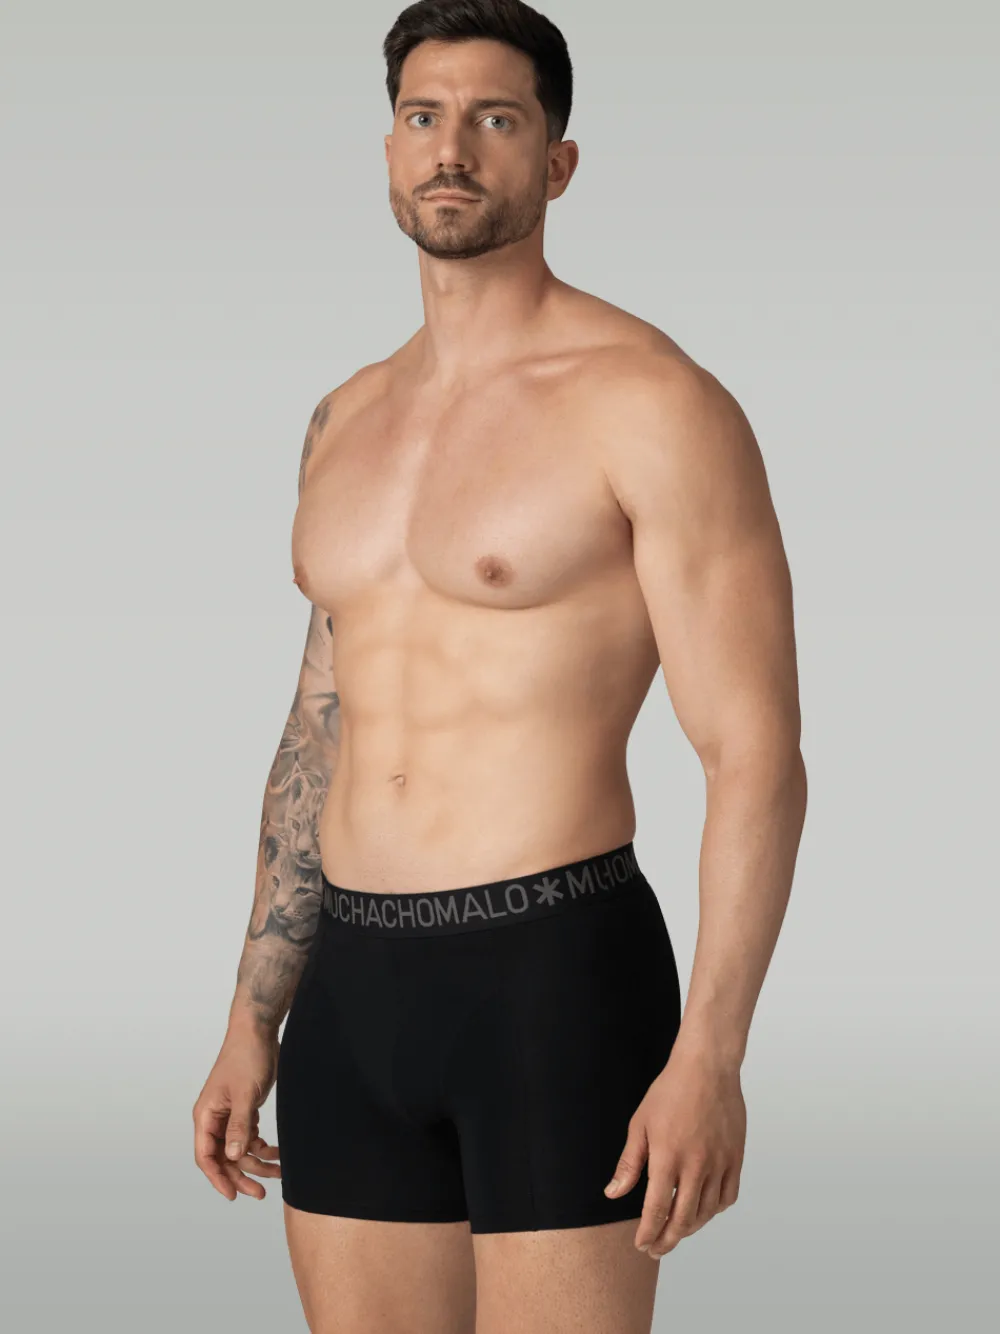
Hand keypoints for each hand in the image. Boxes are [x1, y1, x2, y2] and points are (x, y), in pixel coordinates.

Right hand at [193, 1026, 282, 1200]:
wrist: (258, 1031)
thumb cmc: (245, 1057)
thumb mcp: (245, 1094)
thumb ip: (239, 1126)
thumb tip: (233, 1157)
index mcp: (206, 1115)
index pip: (206, 1156)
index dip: (218, 1178)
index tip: (233, 1195)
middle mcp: (214, 1119)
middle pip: (224, 1158)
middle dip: (241, 1175)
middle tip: (260, 1193)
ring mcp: (230, 1115)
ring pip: (239, 1150)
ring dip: (257, 1162)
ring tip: (279, 1173)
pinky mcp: (245, 1110)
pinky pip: (250, 1137)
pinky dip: (263, 1147)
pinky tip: (278, 1154)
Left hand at [604, 1040, 745, 1257]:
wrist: (707, 1068)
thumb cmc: (670, 1091)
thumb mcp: (640, 1124)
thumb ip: (629, 1164)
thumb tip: (613, 1193)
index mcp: (668, 1158)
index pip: (656, 1211)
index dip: (648, 1233)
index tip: (641, 1244)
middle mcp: (696, 1166)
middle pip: (683, 1220)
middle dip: (667, 1241)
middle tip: (656, 1248)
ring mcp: (719, 1163)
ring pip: (706, 1212)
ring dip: (690, 1228)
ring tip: (676, 1231)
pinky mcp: (735, 1158)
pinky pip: (728, 1197)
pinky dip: (714, 1210)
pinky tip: (703, 1209)